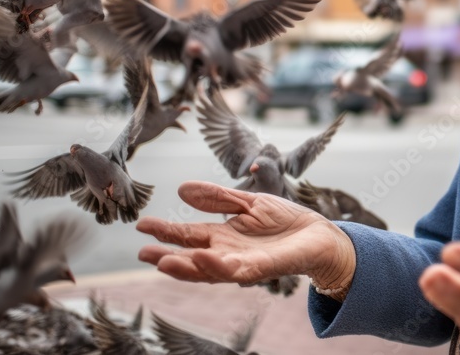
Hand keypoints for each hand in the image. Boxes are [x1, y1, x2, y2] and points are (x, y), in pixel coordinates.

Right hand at [137, 181, 355, 294]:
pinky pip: (237, 271)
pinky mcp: (262, 268)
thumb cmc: (284, 220)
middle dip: (167, 256)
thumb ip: (219, 197)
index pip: (187, 234)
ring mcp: (243, 263)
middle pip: (191, 257)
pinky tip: (205, 257)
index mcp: (222, 236)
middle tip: (142, 253)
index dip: (165, 231)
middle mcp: (227, 253)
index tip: (140, 225)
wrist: (319, 233)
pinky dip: (219, 266)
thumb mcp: (249, 202)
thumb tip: (182, 189)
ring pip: (208, 270)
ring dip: (186, 267)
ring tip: (163, 261)